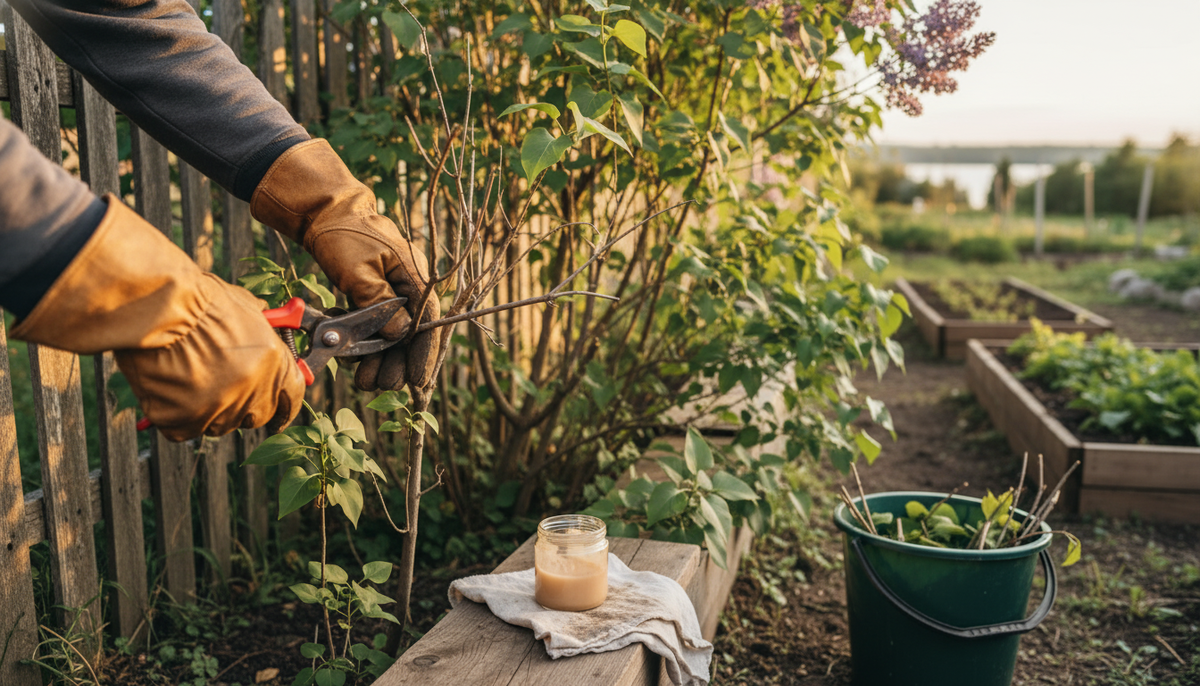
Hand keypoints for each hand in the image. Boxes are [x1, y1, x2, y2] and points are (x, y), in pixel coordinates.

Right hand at [115, 276, 304, 439]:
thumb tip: (267, 327)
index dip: (285, 404)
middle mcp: (253, 391)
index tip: (279, 411)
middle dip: (242, 405)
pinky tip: (167, 387)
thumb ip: (259, 328)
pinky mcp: (184, 423)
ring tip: (186, 377)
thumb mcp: (242, 307)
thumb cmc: (198, 301)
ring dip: (207, 409)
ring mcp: (219, 410)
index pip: (293, 396)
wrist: (159, 310)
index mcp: (275, 363)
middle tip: (221, 387)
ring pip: (218, 424)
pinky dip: (174, 415)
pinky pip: (183, 428)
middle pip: (256, 415)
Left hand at [251, 139, 439, 389]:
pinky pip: (377, 327)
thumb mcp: (360, 269)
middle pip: (413, 335)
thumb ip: (380, 304)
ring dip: (380, 359)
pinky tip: (353, 358)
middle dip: (398, 364)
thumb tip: (399, 335)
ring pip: (394, 335)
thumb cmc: (343, 233)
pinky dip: (367, 344)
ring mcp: (393, 292)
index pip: (429, 323)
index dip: (424, 355)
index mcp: (416, 276)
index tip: (417, 381)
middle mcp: (409, 286)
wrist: (323, 209)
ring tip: (365, 380)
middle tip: (382, 385)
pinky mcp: (374, 296)